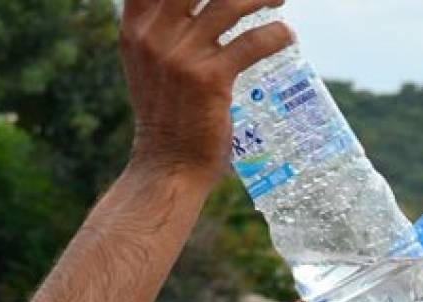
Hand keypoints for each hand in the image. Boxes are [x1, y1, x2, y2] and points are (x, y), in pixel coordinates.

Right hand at [120, 0, 292, 181]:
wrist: (169, 164)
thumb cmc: (165, 116)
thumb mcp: (148, 65)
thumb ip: (161, 33)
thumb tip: (189, 10)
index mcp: (135, 29)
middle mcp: (154, 36)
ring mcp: (181, 56)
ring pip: (228, 3)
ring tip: (278, 1)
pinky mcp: (210, 78)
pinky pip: (251, 42)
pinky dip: (275, 34)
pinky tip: (286, 35)